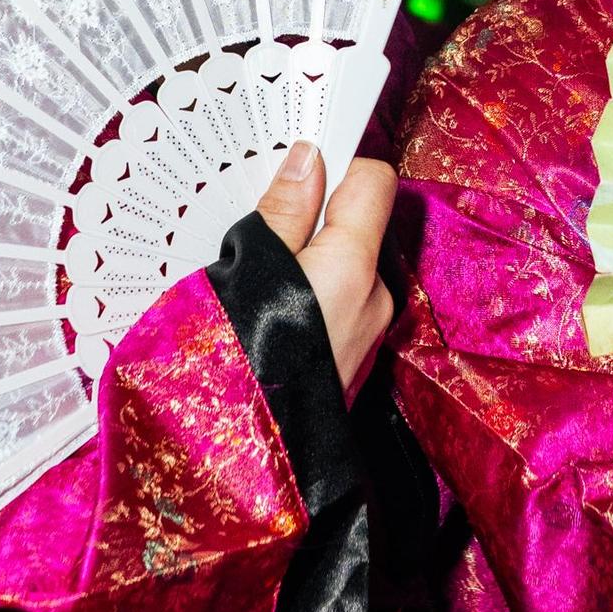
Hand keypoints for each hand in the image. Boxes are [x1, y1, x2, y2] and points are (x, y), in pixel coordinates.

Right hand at [255, 145, 395, 398]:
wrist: (244, 453)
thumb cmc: (237, 357)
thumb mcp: (248, 269)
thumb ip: (285, 211)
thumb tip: (311, 159)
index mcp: (354, 265)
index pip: (373, 182)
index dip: (337, 168)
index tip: (296, 169)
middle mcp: (375, 297)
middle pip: (356, 228)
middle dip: (312, 221)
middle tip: (257, 233)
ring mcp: (369, 334)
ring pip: (344, 270)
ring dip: (307, 264)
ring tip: (254, 281)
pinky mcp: (356, 362)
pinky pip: (338, 308)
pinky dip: (309, 300)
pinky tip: (268, 316)